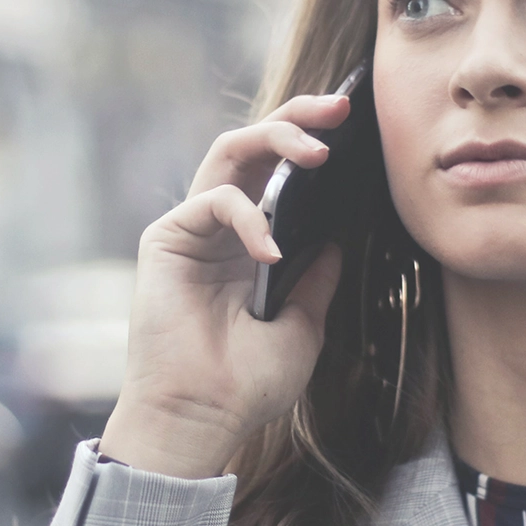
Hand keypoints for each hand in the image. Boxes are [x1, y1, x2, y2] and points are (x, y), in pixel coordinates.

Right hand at [99, 93, 351, 478]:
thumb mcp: (305, 324)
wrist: (204, 418)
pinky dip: (248, 217)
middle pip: (257, 146)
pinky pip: (213, 200)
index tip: (357, 126)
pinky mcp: (167, 237)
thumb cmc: (250, 382)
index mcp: (256, 243)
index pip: (282, 174)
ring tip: (319, 148)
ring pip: (231, 152)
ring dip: (276, 138)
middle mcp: (224, 226)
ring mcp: (195, 228)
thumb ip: (317, 277)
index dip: (313, 143)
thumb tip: (338, 239)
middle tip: (340, 107)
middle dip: (298, 117)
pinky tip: (272, 251)